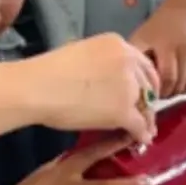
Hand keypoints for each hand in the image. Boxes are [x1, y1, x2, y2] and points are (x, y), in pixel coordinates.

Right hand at [22, 33, 159, 143]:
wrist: (37, 87)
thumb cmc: (48, 72)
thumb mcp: (81, 54)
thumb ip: (100, 64)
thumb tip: (104, 80)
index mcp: (118, 44)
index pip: (143, 64)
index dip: (146, 81)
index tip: (144, 93)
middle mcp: (129, 62)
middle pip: (148, 84)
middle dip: (148, 101)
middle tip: (146, 113)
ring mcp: (129, 87)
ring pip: (146, 106)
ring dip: (147, 119)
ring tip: (146, 130)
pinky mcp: (124, 111)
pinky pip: (139, 125)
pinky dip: (141, 134)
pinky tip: (141, 140)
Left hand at [129, 10, 185, 96]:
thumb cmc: (158, 30)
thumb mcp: (141, 38)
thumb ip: (136, 58)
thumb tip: (131, 82)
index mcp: (168, 44)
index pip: (167, 77)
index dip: (160, 90)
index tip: (152, 93)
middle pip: (179, 84)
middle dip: (168, 93)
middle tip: (159, 93)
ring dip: (178, 91)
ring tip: (169, 86)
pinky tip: (180, 80)